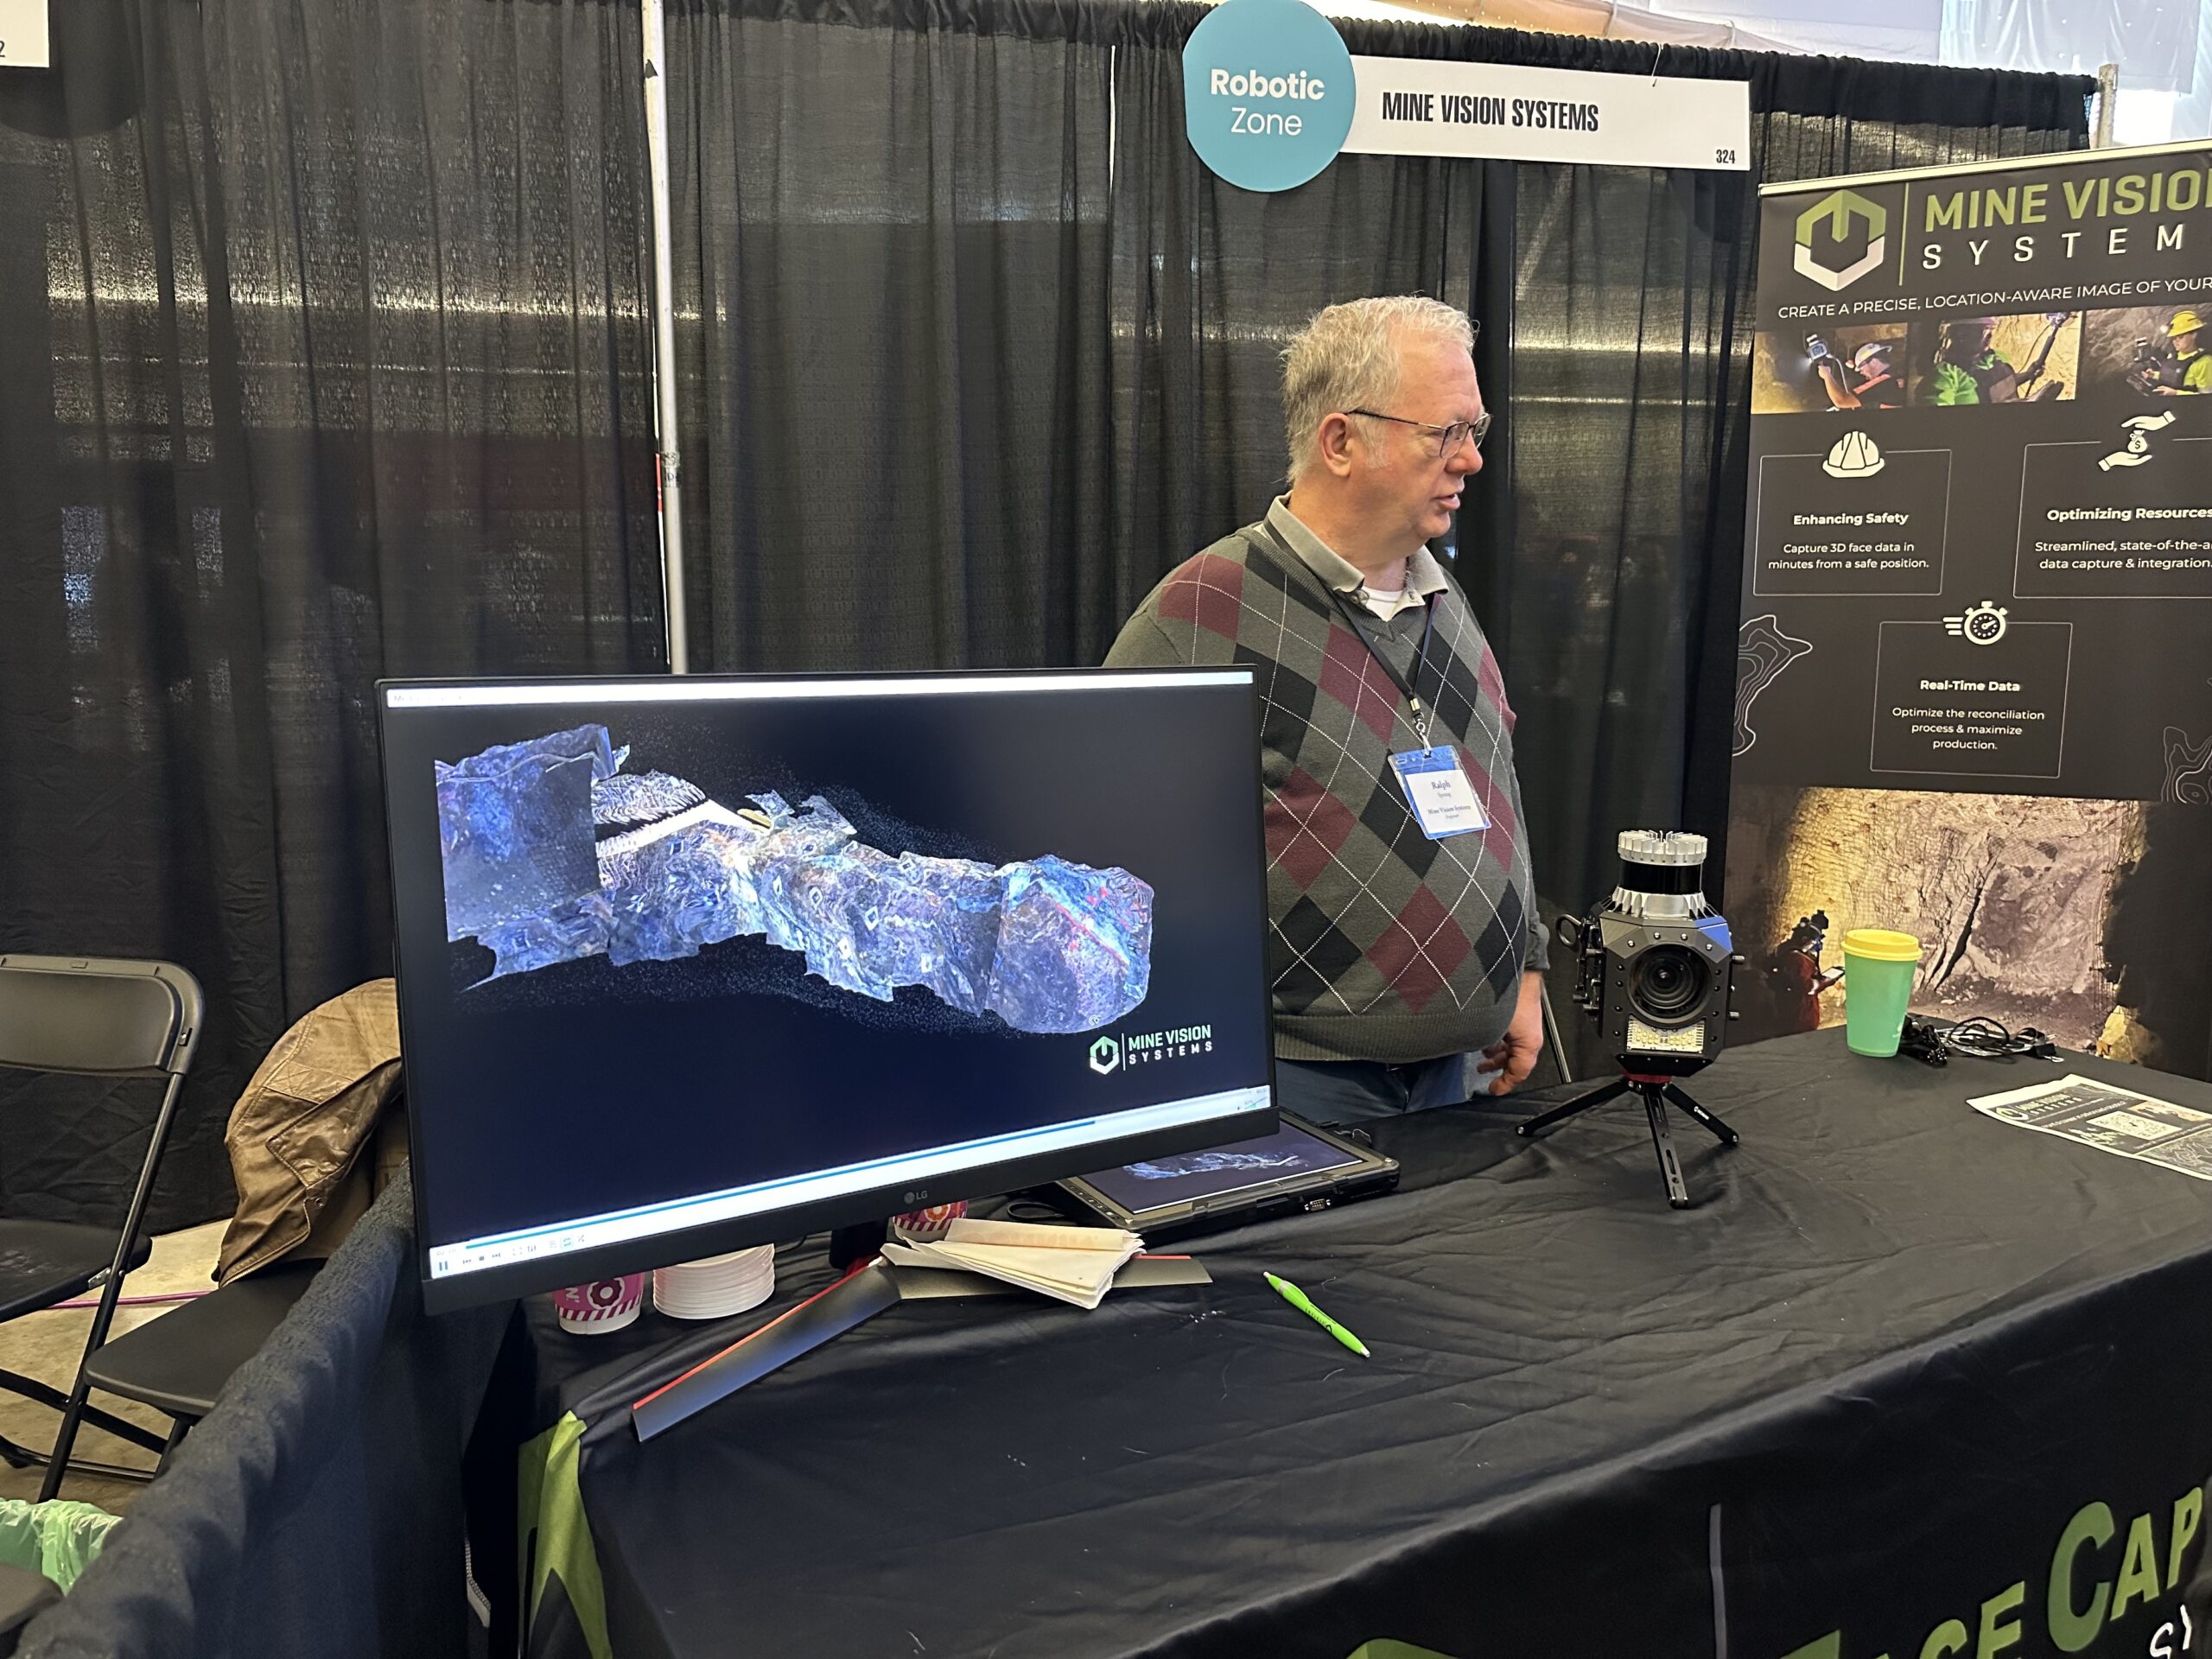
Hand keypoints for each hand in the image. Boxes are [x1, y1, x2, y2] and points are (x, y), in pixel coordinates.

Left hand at [1475, 970, 1546, 1096]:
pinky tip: (1484, 1032)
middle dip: (1498, 1067)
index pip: (1519, 1072)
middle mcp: (1529, 1034)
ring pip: (1511, 1045)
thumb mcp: (1493, 1027)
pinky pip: (1510, 1031)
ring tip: (1482, 1054)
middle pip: (1515, 1059)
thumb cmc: (1510, 993)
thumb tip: (1471, 1052)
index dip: (1505, 1084)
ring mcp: (1524, 1023)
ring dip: (1496, 1052)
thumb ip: (1485, 1045)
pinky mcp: (1519, 1011)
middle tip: (1483, 1071)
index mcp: (1529, 1042)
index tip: (1494, 1090)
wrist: (1515, 966)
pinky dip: (1497, 1036)